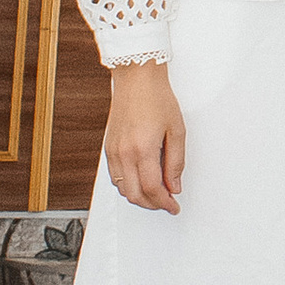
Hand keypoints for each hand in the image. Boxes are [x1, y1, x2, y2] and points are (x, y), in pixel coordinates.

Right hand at [105, 61, 184, 211]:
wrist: (137, 78)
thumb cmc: (157, 98)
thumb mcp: (176, 129)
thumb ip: (176, 161)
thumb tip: (174, 185)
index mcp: (143, 149)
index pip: (152, 189)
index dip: (164, 203)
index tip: (174, 206)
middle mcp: (124, 153)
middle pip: (135, 195)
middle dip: (152, 204)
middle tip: (167, 202)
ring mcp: (113, 151)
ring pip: (123, 189)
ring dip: (139, 197)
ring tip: (156, 192)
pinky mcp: (108, 147)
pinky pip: (115, 177)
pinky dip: (128, 185)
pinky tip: (140, 180)